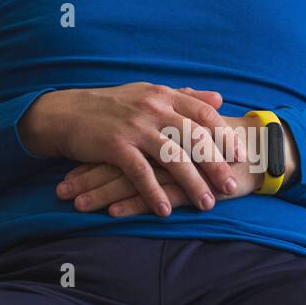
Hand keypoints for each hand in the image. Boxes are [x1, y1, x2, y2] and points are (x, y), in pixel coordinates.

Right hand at [19, 82, 243, 216]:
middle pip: (194, 137)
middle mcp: (152, 108)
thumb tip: (219, 97)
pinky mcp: (115, 146)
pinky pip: (141, 173)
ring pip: (173, 157)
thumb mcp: (148, 93)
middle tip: (230, 186)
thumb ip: (184, 96)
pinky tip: (167, 210)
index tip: (239, 155)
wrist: (66, 113)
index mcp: (162, 95)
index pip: (203, 113)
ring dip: (192, 184)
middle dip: (215, 164)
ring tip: (207, 204)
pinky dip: (155, 193)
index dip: (223, 135)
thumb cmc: (109, 106)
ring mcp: (134, 127)